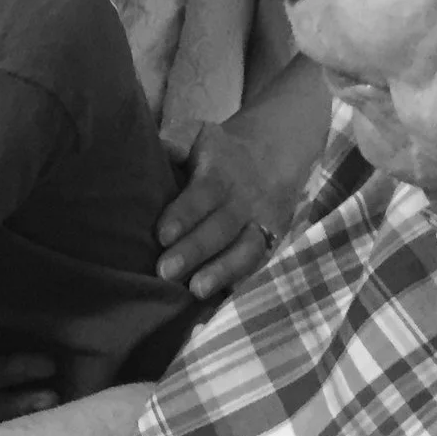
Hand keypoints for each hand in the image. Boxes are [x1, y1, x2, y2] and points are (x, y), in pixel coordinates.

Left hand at [154, 118, 286, 300]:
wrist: (275, 152)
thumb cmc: (220, 151)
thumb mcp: (201, 134)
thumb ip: (179, 138)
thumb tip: (161, 148)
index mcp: (223, 172)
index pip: (204, 193)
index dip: (185, 214)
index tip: (161, 235)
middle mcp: (245, 201)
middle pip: (221, 228)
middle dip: (195, 250)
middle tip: (165, 272)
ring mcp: (262, 224)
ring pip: (246, 251)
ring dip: (222, 272)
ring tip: (196, 290)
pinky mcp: (271, 243)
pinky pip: (259, 266)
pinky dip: (243, 284)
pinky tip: (220, 301)